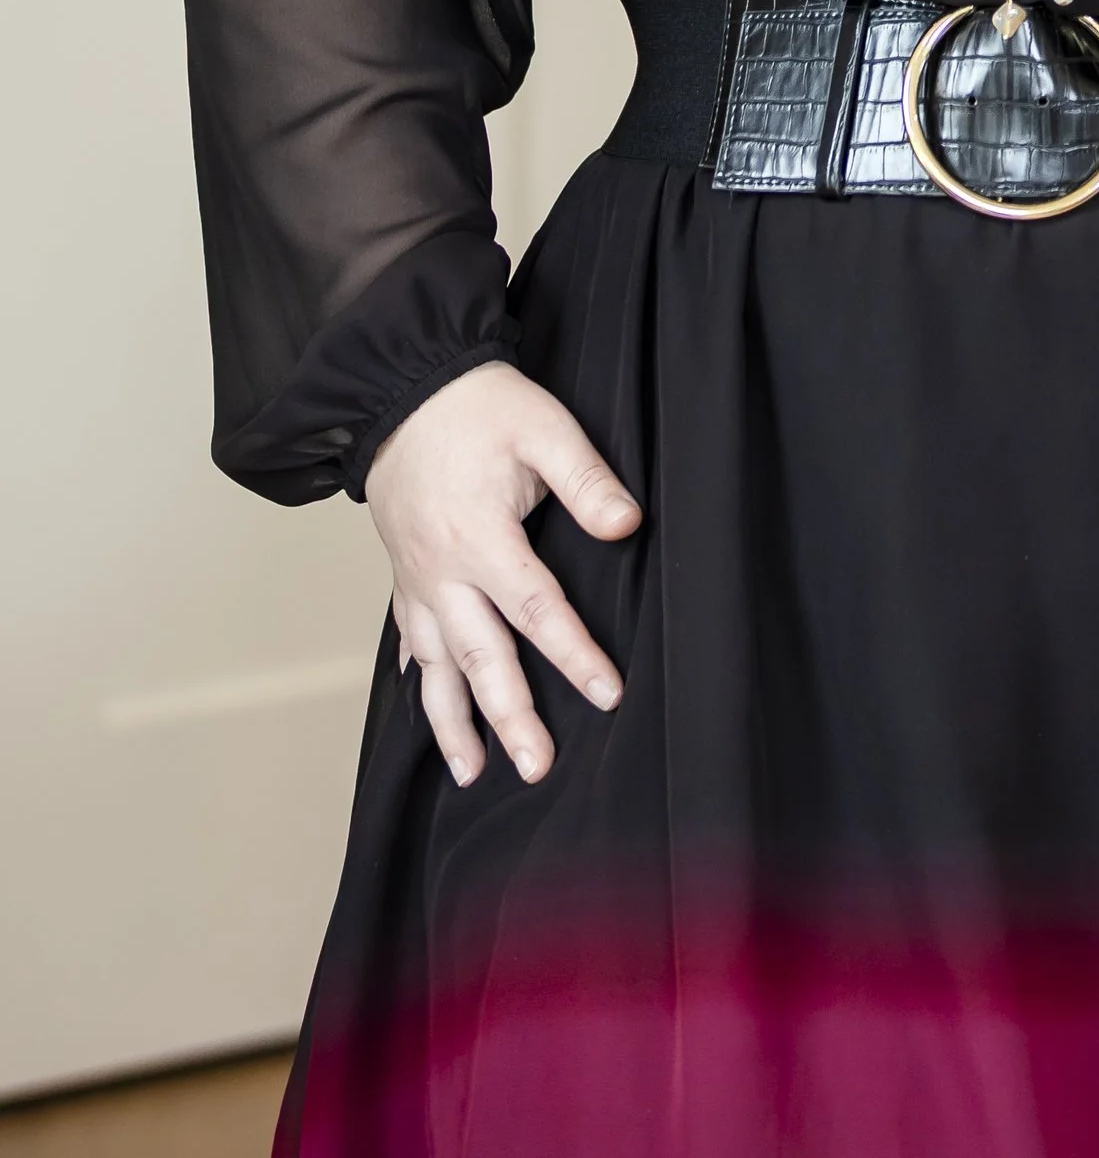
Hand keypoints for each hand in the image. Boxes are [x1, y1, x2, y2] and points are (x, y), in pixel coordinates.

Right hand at [365, 360, 641, 786]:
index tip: (608, 694)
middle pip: (481, 657)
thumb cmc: (480, 407)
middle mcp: (443, 573)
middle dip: (510, 717)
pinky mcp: (403, 578)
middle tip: (538, 768)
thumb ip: (586, 480)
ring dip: (453, 723)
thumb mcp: (544, 427)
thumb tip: (627, 526)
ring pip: (435, 667)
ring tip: (473, 773)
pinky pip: (408, 644)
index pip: (536, 610)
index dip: (574, 655)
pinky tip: (429, 712)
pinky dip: (419, 685)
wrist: (404, 391)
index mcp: (481, 538)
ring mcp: (417, 581)